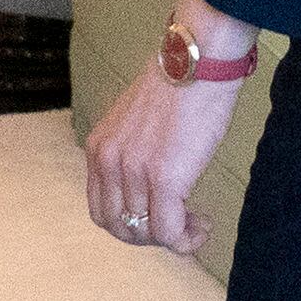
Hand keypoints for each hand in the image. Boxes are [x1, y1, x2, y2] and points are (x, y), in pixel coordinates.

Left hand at [84, 0, 259, 256]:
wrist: (196, 62)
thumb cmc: (177, 85)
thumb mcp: (135, 121)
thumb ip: (131, 152)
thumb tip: (148, 185)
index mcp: (98, 149)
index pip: (101, 211)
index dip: (129, 226)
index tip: (156, 218)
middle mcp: (108, 162)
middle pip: (119, 228)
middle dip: (150, 237)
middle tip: (178, 225)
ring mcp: (134, 172)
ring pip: (146, 233)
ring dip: (173, 237)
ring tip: (196, 224)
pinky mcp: (164, 179)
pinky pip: (169, 231)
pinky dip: (186, 239)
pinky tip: (202, 225)